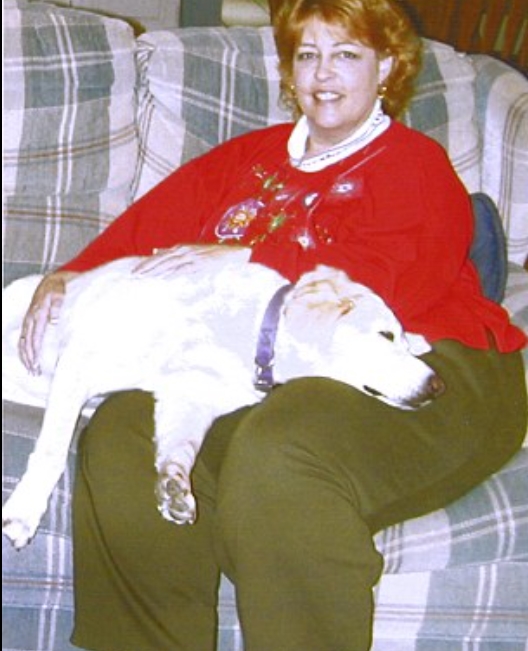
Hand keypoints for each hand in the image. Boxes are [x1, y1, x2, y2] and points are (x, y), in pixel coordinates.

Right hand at [18, 270, 78, 373]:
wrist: (51, 281)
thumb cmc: (58, 289)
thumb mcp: (61, 294)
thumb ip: (58, 306)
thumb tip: (54, 321)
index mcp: (38, 313)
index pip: (35, 336)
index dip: (36, 351)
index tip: (37, 363)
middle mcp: (31, 318)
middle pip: (27, 343)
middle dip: (30, 359)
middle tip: (35, 372)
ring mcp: (28, 321)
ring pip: (23, 342)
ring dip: (26, 357)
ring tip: (31, 371)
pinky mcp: (28, 322)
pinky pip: (22, 338)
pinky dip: (23, 350)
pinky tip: (26, 360)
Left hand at [133, 244, 250, 277]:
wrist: (236, 253)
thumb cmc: (215, 255)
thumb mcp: (192, 252)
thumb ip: (174, 252)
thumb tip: (156, 250)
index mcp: (181, 248)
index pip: (160, 256)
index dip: (147, 263)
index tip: (135, 271)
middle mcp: (185, 250)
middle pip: (162, 259)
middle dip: (147, 267)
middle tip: (134, 275)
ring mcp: (193, 256)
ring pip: (170, 263)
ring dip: (157, 270)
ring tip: (144, 277)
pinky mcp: (201, 263)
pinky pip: (185, 269)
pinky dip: (174, 272)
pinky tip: (165, 277)